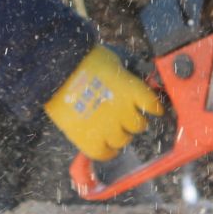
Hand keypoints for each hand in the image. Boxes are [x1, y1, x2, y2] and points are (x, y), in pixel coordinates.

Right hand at [44, 45, 163, 160]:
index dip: (153, 108)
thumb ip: (122, 75)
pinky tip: (107, 148)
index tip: (154, 110)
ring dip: (121, 136)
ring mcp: (108, 128)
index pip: (152, 105)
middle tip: (128, 120)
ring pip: (123, 140)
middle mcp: (124, 111)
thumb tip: (125, 80)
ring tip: (115, 133)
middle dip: (134, 122)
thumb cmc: (84, 60)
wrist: (58, 73)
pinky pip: (104, 153)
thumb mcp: (112, 61)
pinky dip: (108, 152)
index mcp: (132, 90)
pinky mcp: (90, 140)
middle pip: (138, 125)